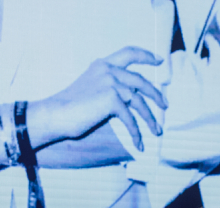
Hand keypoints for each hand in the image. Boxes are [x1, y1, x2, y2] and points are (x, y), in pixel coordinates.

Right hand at [29, 46, 166, 152]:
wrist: (54, 115)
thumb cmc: (70, 108)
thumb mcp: (91, 88)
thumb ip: (110, 86)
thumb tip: (131, 99)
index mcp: (102, 64)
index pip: (129, 53)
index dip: (146, 55)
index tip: (159, 60)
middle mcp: (108, 70)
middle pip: (141, 81)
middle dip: (156, 94)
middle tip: (165, 105)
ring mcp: (111, 83)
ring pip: (139, 102)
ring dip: (150, 118)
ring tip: (157, 131)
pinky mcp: (112, 100)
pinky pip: (130, 119)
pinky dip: (137, 133)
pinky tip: (139, 144)